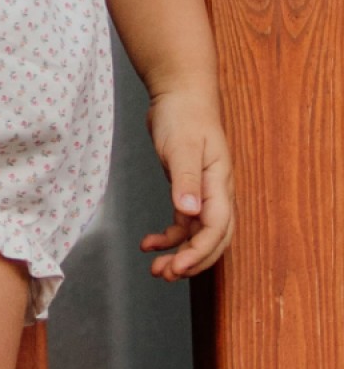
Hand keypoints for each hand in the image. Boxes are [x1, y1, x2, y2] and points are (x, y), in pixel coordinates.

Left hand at [141, 87, 233, 277]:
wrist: (180, 94)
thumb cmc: (183, 116)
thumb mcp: (182, 147)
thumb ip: (186, 180)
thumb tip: (190, 213)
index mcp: (220, 183)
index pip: (218, 228)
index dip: (200, 252)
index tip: (178, 267)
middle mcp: (216, 192)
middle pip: (213, 239)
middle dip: (192, 261)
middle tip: (165, 275)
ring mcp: (203, 193)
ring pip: (197, 235)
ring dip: (179, 254)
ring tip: (156, 269)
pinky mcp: (188, 190)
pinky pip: (183, 223)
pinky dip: (168, 237)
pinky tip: (149, 243)